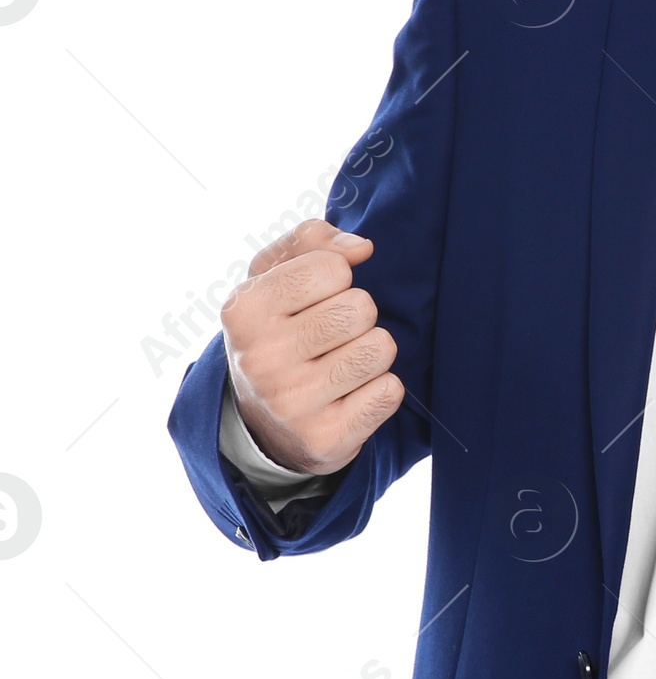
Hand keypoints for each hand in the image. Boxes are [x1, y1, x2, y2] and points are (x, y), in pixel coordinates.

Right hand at [220, 219, 403, 473]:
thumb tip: (362, 248)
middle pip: (360, 308)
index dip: (337, 277)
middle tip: (332, 335)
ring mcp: (291, 404)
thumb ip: (312, 239)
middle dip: (358, 316)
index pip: (331, 268)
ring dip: (372, 352)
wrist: (261, 421)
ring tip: (342, 364)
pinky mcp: (325, 439)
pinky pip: (390, 392)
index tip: (316, 298)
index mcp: (244, 310)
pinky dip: (380, 390)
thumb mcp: (273, 276)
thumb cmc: (277, 329)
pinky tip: (350, 396)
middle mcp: (261, 359)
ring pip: (380, 349)